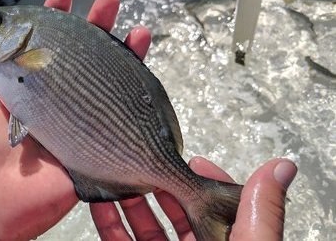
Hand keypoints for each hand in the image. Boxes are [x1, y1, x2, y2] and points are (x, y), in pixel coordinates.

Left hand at [0, 0, 150, 239]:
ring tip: (137, 32)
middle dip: (95, 32)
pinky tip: (143, 81)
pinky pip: (109, 129)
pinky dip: (129, 107)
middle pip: (78, 64)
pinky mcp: (81, 154)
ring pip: (99, 91)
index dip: (54, 22)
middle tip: (109, 3)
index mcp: (19, 94)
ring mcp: (68, 129)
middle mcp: (48, 107)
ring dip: (120, 61)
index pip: (41, 49)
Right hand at [91, 157, 296, 239]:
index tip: (191, 158)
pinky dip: (107, 222)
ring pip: (143, 225)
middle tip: (144, 156)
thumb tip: (281, 169)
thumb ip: (260, 215)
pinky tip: (100, 203)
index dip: (202, 180)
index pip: (215, 206)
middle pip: (174, 211)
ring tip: (118, 171)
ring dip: (129, 198)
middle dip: (158, 181)